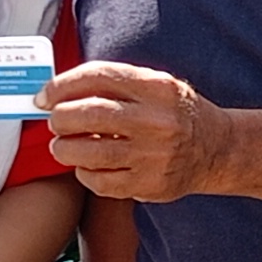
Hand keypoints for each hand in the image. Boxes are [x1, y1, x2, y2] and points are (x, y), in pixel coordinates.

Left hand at [43, 61, 235, 201]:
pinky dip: (85, 174)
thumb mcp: (155, 86)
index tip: (44, 95)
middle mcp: (156, 120)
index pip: (98, 77)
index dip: (62, 85)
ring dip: (64, 149)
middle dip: (59, 118)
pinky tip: (86, 167)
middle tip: (54, 122)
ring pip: (90, 152)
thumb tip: (60, 91)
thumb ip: (115, 84)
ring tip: (62, 146)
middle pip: (89, 114)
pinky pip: (102, 182)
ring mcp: (154, 155)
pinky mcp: (150, 184)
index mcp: (156, 87)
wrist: (217, 149)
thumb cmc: (176, 114)